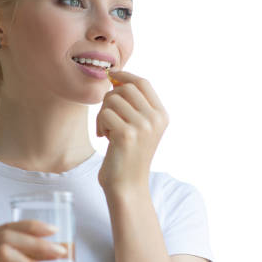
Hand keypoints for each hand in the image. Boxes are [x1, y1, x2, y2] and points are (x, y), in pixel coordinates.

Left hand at [96, 71, 168, 192]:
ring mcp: (143, 126)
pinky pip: (104, 114)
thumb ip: (134, 103)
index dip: (125, 75)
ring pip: (112, 100)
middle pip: (125, 88)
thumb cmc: (128, 154)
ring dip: (103, 113)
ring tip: (107, 130)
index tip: (111, 76)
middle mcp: (155, 119)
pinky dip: (99, 124)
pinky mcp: (126, 135)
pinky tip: (104, 137)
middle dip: (110, 98)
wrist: (127, 186)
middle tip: (107, 116)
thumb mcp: (140, 126)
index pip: (142, 82)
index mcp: (162, 115)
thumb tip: (116, 77)